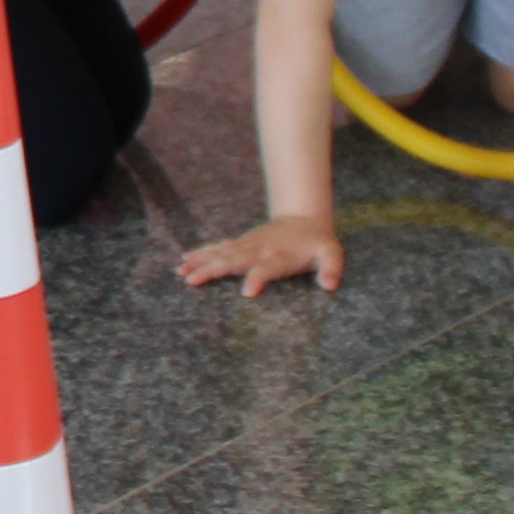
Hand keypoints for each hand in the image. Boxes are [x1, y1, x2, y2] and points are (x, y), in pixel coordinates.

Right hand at [179, 212, 346, 298]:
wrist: (304, 219)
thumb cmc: (318, 243)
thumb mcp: (332, 254)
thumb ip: (331, 269)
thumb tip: (329, 286)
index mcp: (282, 256)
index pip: (268, 268)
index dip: (258, 279)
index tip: (247, 293)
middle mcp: (261, 250)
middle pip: (235, 260)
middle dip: (214, 269)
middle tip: (193, 280)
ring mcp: (248, 246)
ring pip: (222, 253)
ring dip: (202, 262)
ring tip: (181, 272)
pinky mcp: (241, 244)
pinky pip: (219, 248)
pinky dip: (202, 253)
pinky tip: (185, 260)